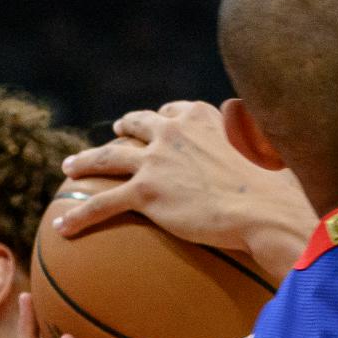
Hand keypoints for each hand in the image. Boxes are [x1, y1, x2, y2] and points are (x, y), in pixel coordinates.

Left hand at [56, 101, 315, 273]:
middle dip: (120, 129)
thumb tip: (275, 168)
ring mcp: (154, 160)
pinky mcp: (144, 191)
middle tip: (110, 136)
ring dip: (84, 163)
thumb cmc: (271, 191)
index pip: (171, 110)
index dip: (160, 117)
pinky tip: (63, 227)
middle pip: (135, 125)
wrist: (260, 207)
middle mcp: (172, 131)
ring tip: (68, 169)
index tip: (154, 124)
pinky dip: (80, 215)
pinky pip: (102, 203)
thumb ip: (257, 150)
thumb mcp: (264, 155)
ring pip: (107, 158)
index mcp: (200, 116)